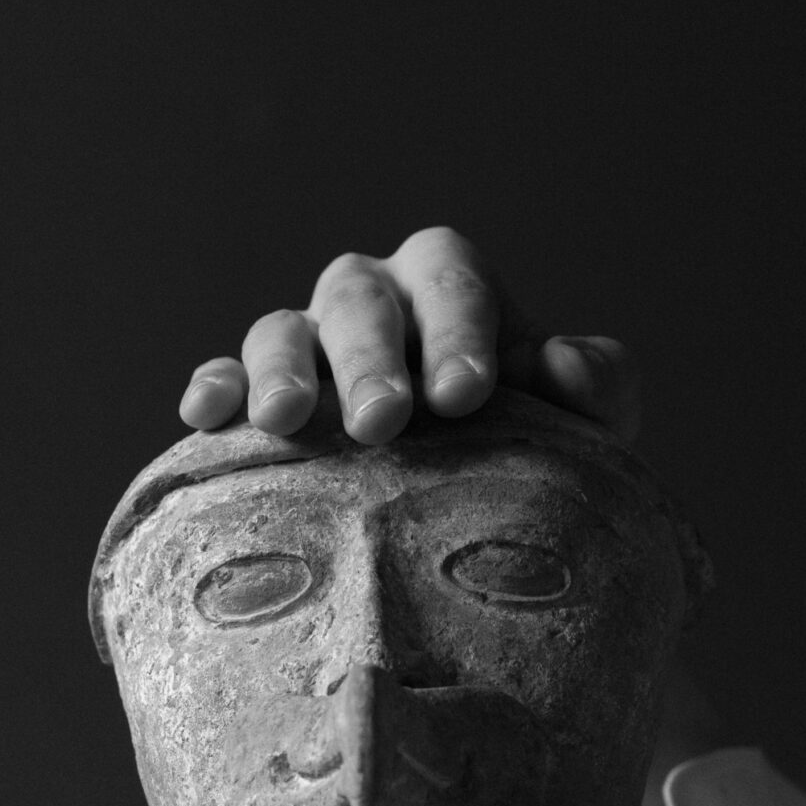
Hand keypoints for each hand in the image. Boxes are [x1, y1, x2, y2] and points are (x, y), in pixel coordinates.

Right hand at [178, 227, 639, 445]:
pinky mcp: (257, 400)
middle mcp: (373, 302)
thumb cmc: (533, 463)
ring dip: (283, 369)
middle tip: (382, 421)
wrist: (472, 527)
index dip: (456, 327)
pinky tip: (208, 417)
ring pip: (282, 329)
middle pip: (359, 298)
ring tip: (287, 421)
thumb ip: (597, 391)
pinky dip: (217, 388)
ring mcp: (309, 348)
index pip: (450, 277)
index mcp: (450, 288)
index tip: (466, 393)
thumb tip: (564, 364)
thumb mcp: (586, 432)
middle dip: (370, 357)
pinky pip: (226, 378)